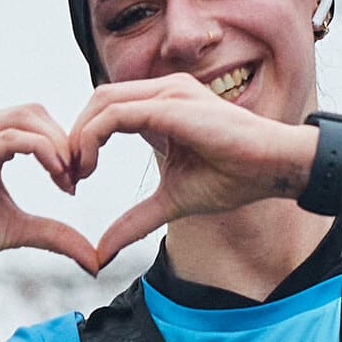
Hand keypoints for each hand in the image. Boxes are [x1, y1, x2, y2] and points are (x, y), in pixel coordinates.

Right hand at [0, 105, 93, 286]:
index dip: (65, 145)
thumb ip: (54, 234)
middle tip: (79, 177)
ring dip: (56, 144)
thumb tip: (94, 260)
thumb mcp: (16, 231)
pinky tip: (55, 175)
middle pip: (35, 111)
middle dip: (65, 140)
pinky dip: (40, 151)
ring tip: (68, 178)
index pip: (36, 121)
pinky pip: (8, 139)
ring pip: (25, 118)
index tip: (77, 181)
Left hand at [67, 75, 315, 268]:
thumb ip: (136, 220)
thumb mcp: (172, 202)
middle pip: (96, 100)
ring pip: (101, 102)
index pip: (107, 109)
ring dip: (79, 137)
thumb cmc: (235, 178)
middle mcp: (162, 91)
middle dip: (74, 137)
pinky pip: (116, 114)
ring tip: (76, 173)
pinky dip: (94, 137)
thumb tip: (104, 250)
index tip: (76, 179)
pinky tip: (89, 165)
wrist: (274, 168)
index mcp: (163, 105)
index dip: (84, 140)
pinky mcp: (171, 105)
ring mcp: (167, 93)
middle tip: (67, 177)